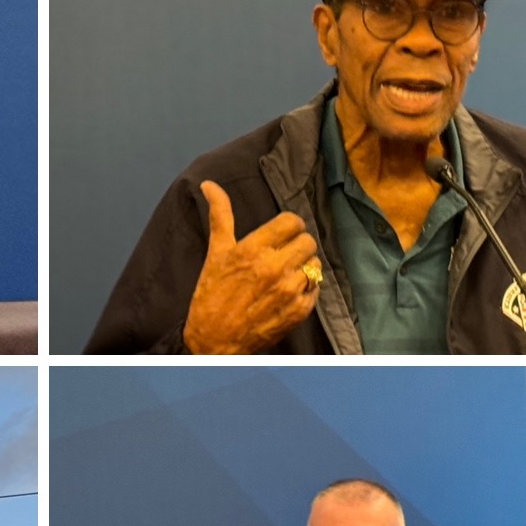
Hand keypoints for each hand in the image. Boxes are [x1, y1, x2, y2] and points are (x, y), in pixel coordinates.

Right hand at [182, 183, 324, 353]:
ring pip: (315, 264)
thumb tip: (209, 184)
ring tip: (283, 276)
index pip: (292, 222)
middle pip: (307, 241)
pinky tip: (286, 294)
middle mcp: (274, 268)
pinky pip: (316, 288)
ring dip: (303, 267)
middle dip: (296, 246)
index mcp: (253, 250)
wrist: (213, 341)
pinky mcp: (299, 310)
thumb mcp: (216, 253)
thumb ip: (220, 216)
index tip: (280, 234)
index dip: (288, 226)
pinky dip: (305, 289)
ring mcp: (288, 290)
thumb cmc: (210, 296)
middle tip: (281, 256)